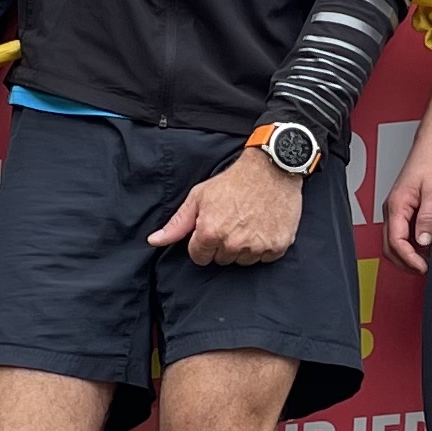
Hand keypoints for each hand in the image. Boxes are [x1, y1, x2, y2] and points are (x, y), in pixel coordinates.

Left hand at [149, 147, 303, 266]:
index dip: (203, 243)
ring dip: (244, 247)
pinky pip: (265, 258)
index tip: (212, 228)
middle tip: (232, 221)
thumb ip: (177, 224)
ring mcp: (257, 246)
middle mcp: (233, 243)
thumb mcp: (199, 197)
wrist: (271, 169)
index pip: (199, 257)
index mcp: (211, 232)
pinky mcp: (278, 246)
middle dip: (223, 245)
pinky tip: (263, 226)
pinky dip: (264, 245)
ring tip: (249, 223)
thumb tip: (154, 241)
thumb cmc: (233, 181)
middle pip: (221, 260)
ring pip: (243, 261)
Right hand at [382, 125, 431, 273]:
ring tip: (424, 261)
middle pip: (390, 245)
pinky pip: (401, 230)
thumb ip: (428, 218)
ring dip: (407, 254)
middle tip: (422, 270)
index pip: (396, 241)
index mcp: (396, 205)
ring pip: (394, 240)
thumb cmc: (431, 160)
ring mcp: (396, 207)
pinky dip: (410, 243)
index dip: (409, 259)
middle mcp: (392, 208)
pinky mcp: (403, 206)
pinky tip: (423, 246)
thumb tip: (424, 241)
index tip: (422, 267)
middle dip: (405, 261)